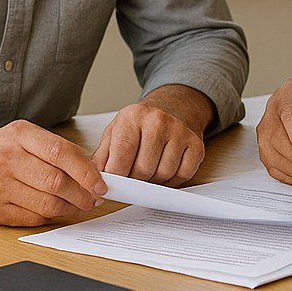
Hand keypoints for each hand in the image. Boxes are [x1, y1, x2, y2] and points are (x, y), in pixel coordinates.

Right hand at [0, 120, 108, 226]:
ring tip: (78, 205)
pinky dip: (50, 217)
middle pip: (56, 182)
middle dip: (83, 194)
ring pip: (47, 204)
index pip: (61, 153)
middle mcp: (3, 158)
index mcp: (17, 134)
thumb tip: (93, 174)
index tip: (100, 183)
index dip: (86, 171)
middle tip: (94, 198)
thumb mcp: (24, 137)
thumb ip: (56, 150)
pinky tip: (56, 210)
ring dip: (70, 208)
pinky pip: (32, 219)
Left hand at [91, 84, 212, 186]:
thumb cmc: (141, 123)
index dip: (116, 176)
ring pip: (163, 174)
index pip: (121, 155)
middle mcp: (158, 121)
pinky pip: (183, 175)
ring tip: (149, 168)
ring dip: (154, 180)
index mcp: (133, 116)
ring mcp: (180, 132)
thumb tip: (95, 182)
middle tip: (132, 175)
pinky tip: (165, 167)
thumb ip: (103, 157)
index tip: (113, 184)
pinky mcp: (196, 144)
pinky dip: (172, 179)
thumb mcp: (115, 132)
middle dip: (135, 180)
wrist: (173, 107)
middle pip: (142, 170)